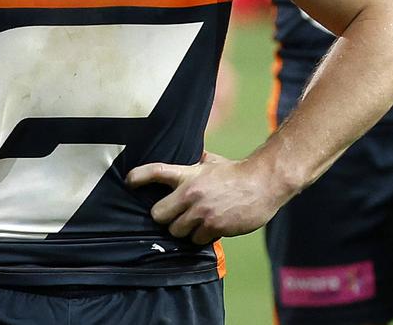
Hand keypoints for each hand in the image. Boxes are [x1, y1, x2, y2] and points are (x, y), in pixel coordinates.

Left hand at [126, 152, 283, 244]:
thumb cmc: (236, 172)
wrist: (263, 183)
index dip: (138, 176)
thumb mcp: (211, 161)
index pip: (156, 171)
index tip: (128, 181)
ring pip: (176, 231)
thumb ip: (195, 162)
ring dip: (184, 230)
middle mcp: (191, 193)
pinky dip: (201, 237)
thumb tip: (186, 153)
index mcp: (188, 174)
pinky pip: (197, 240)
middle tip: (173, 215)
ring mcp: (202, 211)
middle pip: (158, 214)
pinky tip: (210, 227)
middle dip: (163, 217)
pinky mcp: (215, 227)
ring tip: (195, 221)